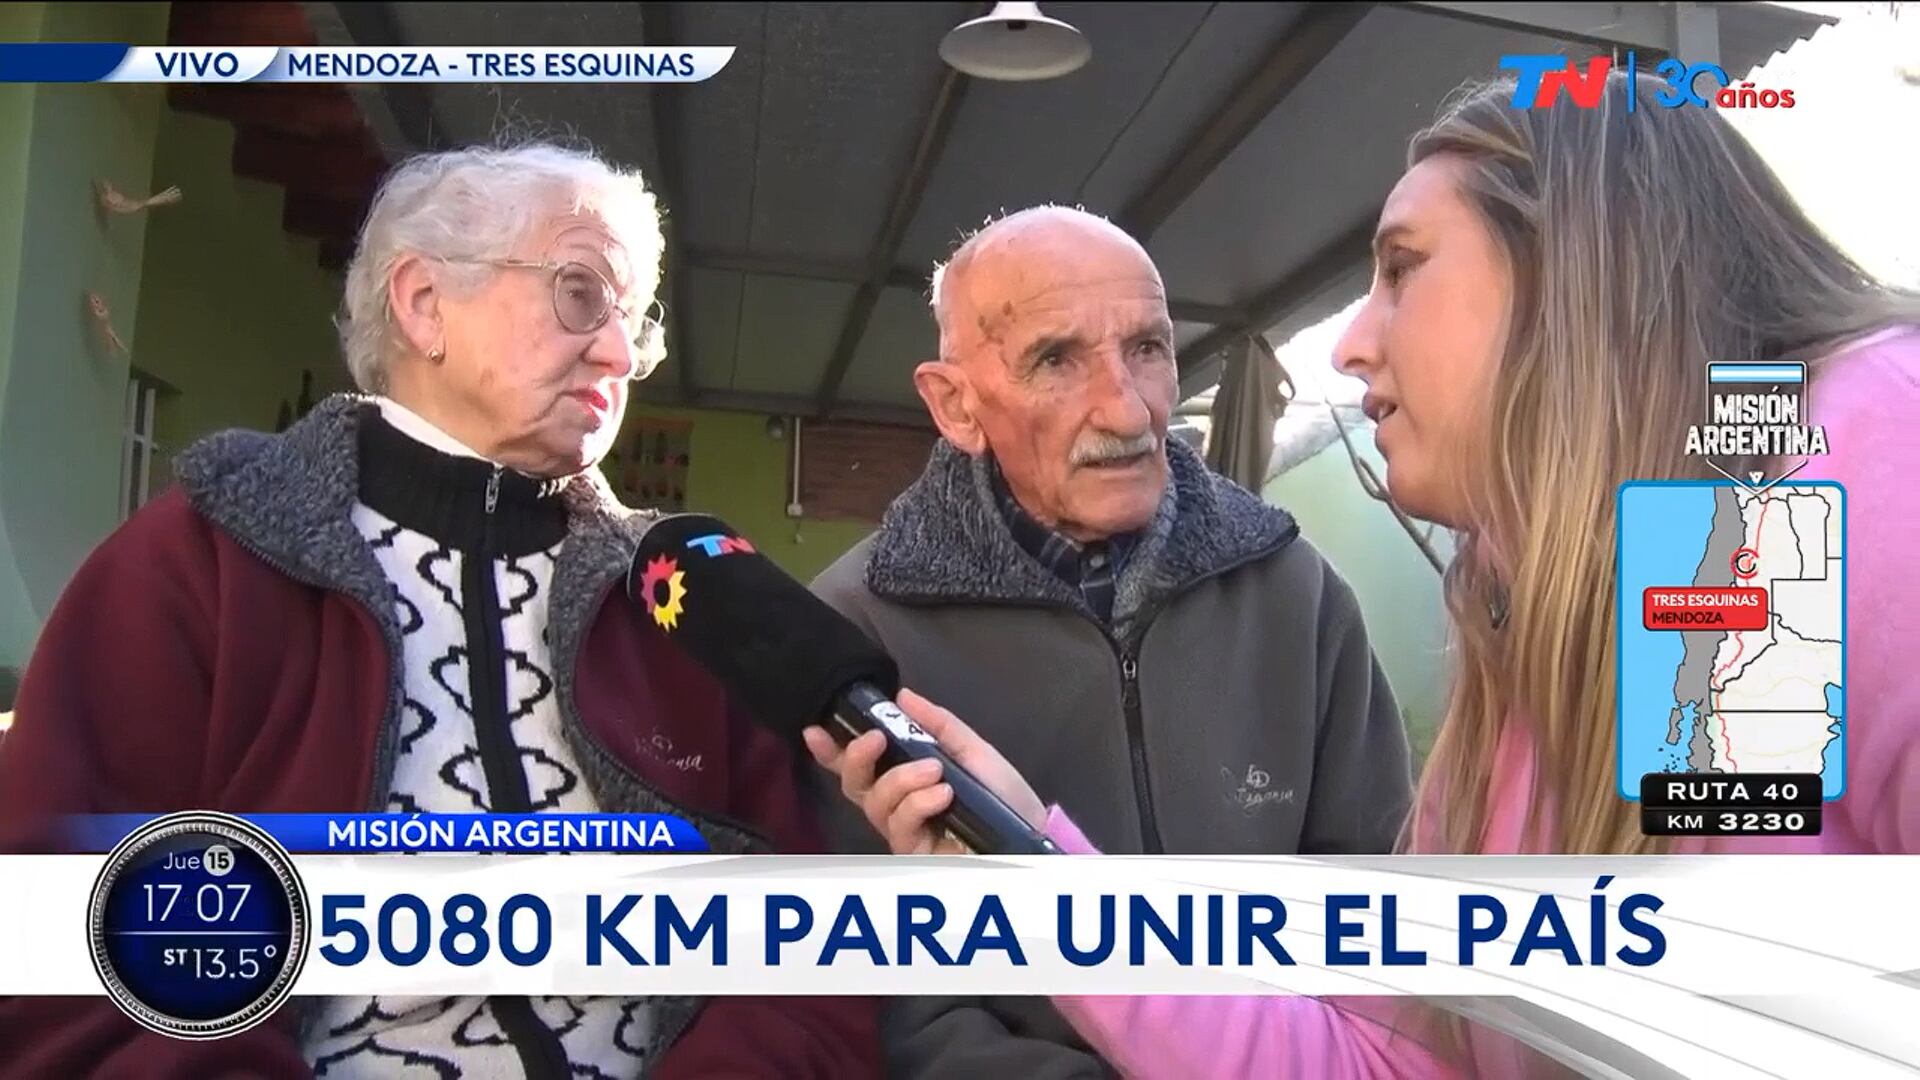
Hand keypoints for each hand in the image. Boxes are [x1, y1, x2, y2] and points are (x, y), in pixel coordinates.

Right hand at [803, 688, 1047, 854]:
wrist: (1030, 834)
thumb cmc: (1003, 794)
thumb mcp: (971, 749)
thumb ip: (937, 724)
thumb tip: (903, 696)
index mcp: (905, 780)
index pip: (859, 767)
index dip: (831, 751)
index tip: (815, 729)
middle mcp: (897, 808)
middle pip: (854, 786)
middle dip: (856, 758)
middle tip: (877, 738)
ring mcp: (904, 833)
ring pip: (875, 804)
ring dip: (901, 780)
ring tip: (935, 772)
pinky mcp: (916, 854)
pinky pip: (900, 825)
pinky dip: (917, 803)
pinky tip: (942, 794)